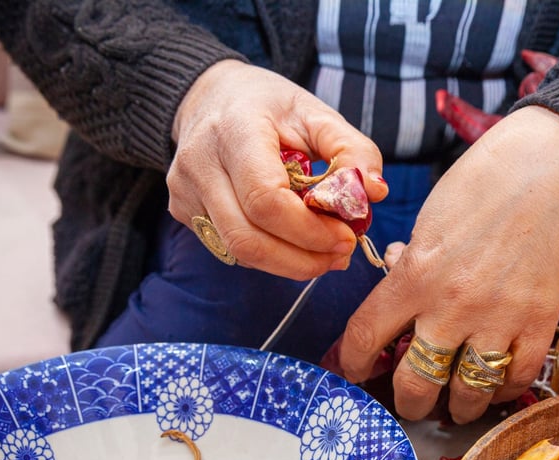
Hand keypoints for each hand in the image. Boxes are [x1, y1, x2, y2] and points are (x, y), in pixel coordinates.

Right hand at [168, 60, 388, 277]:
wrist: (210, 97)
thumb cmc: (269, 107)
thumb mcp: (316, 114)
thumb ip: (352, 149)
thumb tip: (375, 192)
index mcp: (234, 130)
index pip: (265, 199)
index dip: (309, 231)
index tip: (346, 236)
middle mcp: (199, 163)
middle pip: (248, 238)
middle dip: (302, 259)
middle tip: (341, 255)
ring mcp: (185, 191)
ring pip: (239, 252)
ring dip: (289, 264)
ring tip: (325, 254)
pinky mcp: (183, 212)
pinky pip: (231, 249)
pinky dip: (269, 255)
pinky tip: (294, 243)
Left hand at [337, 106, 558, 423]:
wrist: (548, 170)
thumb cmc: (482, 186)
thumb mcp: (428, 222)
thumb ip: (411, 267)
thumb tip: (400, 292)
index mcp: (414, 276)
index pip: (365, 336)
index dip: (354, 363)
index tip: (357, 371)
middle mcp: (450, 306)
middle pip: (415, 383)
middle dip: (408, 402)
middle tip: (412, 402)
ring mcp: (497, 319)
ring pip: (467, 394)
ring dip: (458, 407)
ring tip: (457, 406)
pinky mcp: (539, 323)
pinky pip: (515, 378)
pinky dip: (503, 389)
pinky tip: (497, 383)